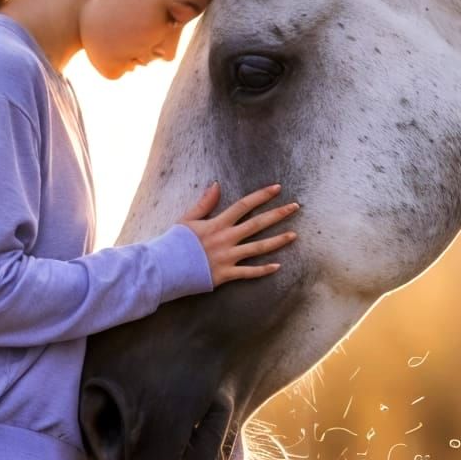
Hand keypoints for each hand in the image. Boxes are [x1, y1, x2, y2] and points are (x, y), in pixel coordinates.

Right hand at [180, 182, 299, 284]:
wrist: (164, 267)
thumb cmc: (174, 243)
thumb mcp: (187, 219)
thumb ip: (204, 203)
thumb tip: (216, 184)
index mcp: (217, 223)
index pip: (244, 205)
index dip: (262, 196)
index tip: (277, 188)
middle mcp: (226, 238)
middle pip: (257, 224)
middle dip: (278, 214)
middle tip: (296, 207)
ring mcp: (228, 257)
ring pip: (258, 248)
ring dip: (278, 241)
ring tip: (294, 235)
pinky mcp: (226, 274)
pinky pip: (248, 273)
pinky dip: (263, 271)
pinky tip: (278, 266)